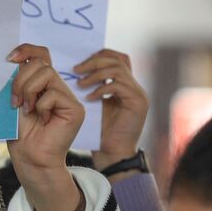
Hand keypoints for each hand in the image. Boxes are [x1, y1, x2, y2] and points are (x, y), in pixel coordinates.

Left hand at [6, 44, 84, 210]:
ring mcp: (68, 97)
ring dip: (28, 90)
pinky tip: (41, 120)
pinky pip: (53, 93)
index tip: (9, 58)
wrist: (30, 158)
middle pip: (40, 62)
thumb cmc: (20, 134)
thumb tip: (14, 59)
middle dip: (20, 79)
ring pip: (47, 74)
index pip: (41, 54)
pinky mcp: (75, 108)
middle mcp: (57, 87)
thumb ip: (18, 80)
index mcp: (43, 84)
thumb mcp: (15, 101)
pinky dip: (41, 105)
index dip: (27, 49)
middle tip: (14, 101)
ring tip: (26, 109)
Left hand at [74, 49, 148, 171]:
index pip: (116, 57)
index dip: (98, 56)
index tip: (79, 64)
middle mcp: (135, 86)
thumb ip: (90, 86)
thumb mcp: (93, 104)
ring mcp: (138, 94)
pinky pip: (118, 86)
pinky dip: (101, 89)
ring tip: (80, 83)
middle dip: (94, 62)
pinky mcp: (138, 103)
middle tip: (75, 70)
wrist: (111, 154)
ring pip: (117, 69)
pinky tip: (89, 97)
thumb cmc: (99, 131)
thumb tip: (73, 69)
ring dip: (95, 74)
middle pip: (117, 59)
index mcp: (125, 84)